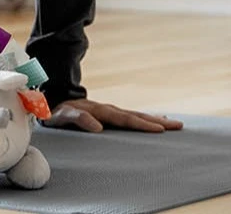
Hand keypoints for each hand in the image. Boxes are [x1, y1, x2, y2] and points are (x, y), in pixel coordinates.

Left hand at [45, 98, 184, 133]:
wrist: (52, 102)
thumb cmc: (57, 113)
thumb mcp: (62, 117)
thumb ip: (78, 119)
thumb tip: (98, 126)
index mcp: (101, 111)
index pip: (126, 119)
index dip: (143, 124)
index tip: (160, 129)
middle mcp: (109, 110)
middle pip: (137, 116)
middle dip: (158, 121)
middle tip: (178, 126)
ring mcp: (110, 111)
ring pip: (137, 115)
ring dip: (155, 120)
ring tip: (174, 124)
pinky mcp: (109, 115)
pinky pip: (131, 117)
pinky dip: (145, 119)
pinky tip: (155, 122)